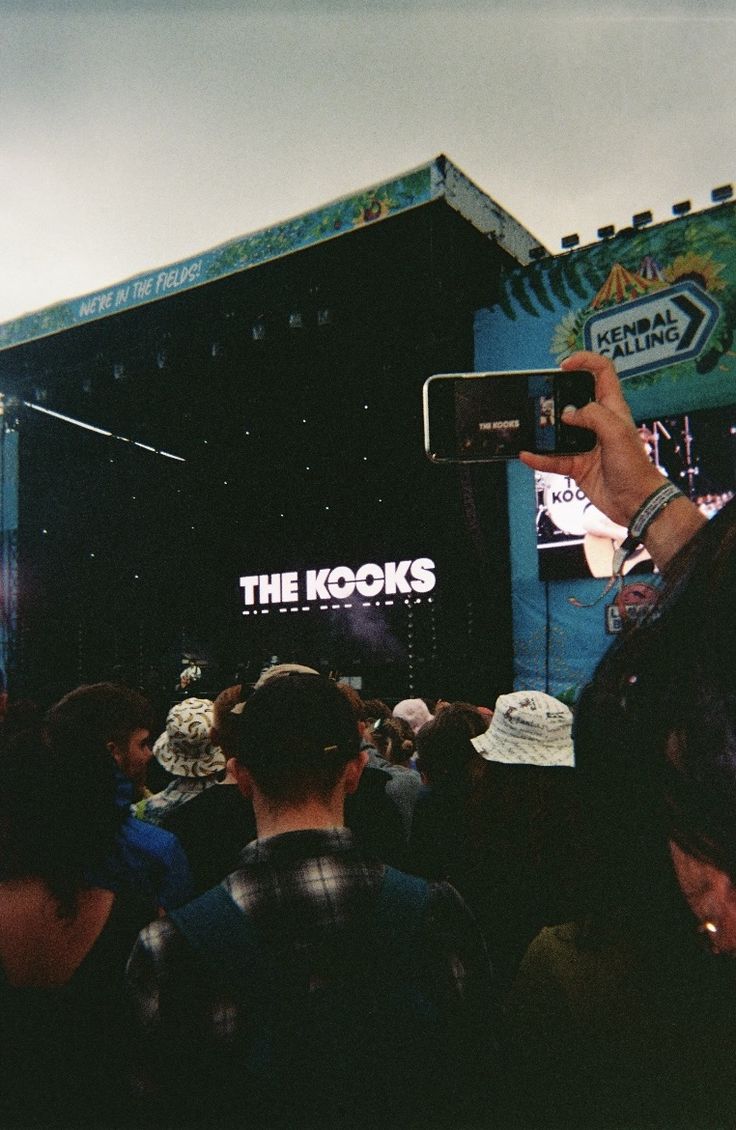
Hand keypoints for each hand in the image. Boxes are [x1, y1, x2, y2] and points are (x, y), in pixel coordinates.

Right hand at [519, 351, 664, 528]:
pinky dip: (539, 458)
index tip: (564, 366)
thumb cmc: (635, 467)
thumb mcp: (616, 432)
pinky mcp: (577, 465)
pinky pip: (553, 459)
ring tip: (531, 427)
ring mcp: (586, 444)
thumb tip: (568, 414)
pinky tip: (527, 455)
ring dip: (544, 429)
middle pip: (574, 400)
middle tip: (541, 398)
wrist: (635, 502)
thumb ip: (592, 416)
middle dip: (556, 396)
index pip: (602, 373)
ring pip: (559, 431)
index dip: (585, 362)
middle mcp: (598, 423)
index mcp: (612, 408)